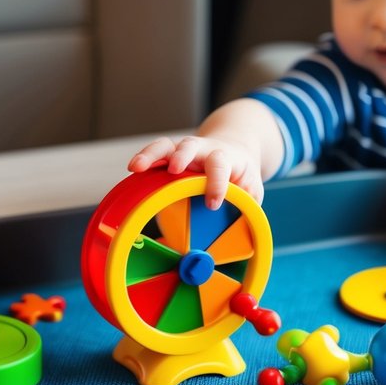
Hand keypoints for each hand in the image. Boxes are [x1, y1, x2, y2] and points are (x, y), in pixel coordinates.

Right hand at [128, 135, 263, 209]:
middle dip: (182, 156)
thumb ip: (246, 209)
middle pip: (190, 145)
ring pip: (166, 145)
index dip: (216, 183)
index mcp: (226, 158)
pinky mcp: (171, 155)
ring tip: (136, 167)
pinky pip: (156, 153)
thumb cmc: (243, 176)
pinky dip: (144, 160)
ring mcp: (185, 151)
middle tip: (173, 169)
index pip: (220, 165)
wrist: (236, 149)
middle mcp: (203, 150)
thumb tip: (233, 239)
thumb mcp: (252, 191)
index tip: (213, 204)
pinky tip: (132, 171)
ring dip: (151, 155)